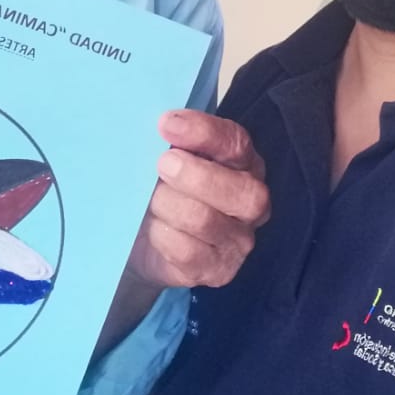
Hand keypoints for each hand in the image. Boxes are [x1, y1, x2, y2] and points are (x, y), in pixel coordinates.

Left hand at [127, 109, 270, 289]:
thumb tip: (161, 127)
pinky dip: (164, 236)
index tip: (166, 123)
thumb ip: (174, 142)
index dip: (203, 132)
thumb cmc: (163, 189)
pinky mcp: (218, 270)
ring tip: (149, 201)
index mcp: (243, 164)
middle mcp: (250, 202)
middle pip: (242, 191)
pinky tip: (153, 228)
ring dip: (169, 205)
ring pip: (208, 220)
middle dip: (196, 176)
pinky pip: (190, 252)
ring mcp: (238, 240)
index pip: (236, 143)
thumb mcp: (168, 160)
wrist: (143, 242)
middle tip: (162, 164)